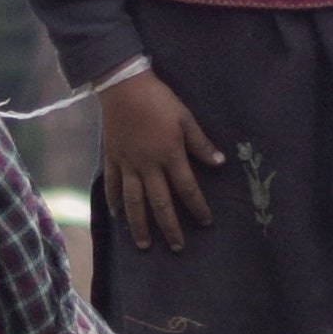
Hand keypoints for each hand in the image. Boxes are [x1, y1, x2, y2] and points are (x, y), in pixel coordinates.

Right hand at [95, 73, 217, 250]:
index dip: (198, 207)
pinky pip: (112, 185)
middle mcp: (149, 166)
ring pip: (134, 202)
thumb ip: (201, 144)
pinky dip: (113, 201)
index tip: (206, 222)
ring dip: (140, 225)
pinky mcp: (112, 158)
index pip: (187, 188)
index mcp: (170, 156)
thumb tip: (220, 163)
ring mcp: (128, 165)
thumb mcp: (185, 118)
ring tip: (145, 245)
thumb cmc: (159, 100)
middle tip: (177, 247)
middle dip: (170, 227)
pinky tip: (116, 215)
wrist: (124, 86)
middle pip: (160, 203)